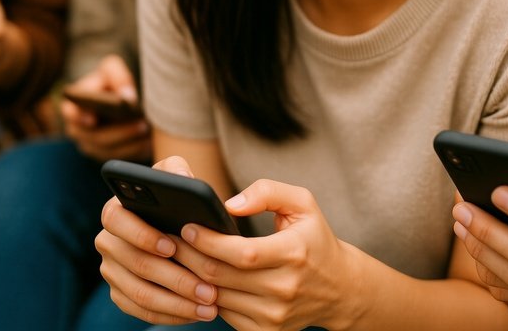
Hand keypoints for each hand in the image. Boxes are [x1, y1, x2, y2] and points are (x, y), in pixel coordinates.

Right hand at [61, 55, 150, 161]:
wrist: (119, 95)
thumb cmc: (111, 80)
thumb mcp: (111, 69)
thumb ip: (117, 76)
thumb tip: (127, 96)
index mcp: (72, 108)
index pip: (72, 115)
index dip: (80, 118)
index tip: (93, 120)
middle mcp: (78, 131)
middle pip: (96, 138)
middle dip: (120, 132)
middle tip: (142, 124)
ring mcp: (91, 146)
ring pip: (109, 152)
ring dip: (130, 145)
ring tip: (150, 133)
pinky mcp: (107, 156)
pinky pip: (120, 159)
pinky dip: (136, 151)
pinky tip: (151, 142)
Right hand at [96, 156, 222, 324]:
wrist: (177, 222)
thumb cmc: (174, 196)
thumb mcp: (175, 175)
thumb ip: (176, 170)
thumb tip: (182, 178)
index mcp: (115, 210)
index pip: (116, 220)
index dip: (142, 235)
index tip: (171, 246)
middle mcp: (107, 241)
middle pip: (136, 264)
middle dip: (175, 279)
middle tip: (208, 288)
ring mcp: (111, 271)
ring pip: (141, 293)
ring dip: (178, 303)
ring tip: (209, 305)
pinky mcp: (120, 294)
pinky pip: (142, 312)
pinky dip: (171, 315)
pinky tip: (196, 314)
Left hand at [177, 177, 357, 330]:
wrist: (339, 287)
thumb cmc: (314, 237)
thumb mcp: (302, 203)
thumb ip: (267, 192)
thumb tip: (230, 204)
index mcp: (293, 254)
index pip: (242, 253)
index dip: (209, 241)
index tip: (187, 225)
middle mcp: (284, 289)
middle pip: (222, 276)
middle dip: (190, 255)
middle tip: (168, 237)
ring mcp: (274, 316)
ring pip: (217, 297)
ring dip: (191, 277)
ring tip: (175, 255)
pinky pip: (224, 314)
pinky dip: (206, 296)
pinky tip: (195, 277)